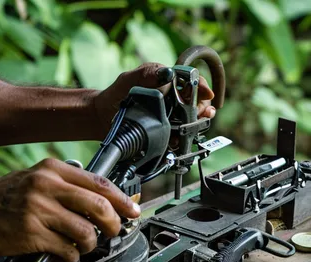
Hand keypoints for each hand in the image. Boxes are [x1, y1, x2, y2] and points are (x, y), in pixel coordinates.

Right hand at [0, 158, 140, 261]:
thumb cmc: (1, 200)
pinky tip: (64, 253)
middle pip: (99, 206)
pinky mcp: (31, 234)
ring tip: (83, 245)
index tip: (133, 211)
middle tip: (114, 232)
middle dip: (113, 224)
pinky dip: (71, 255)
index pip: (99, 183)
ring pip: (86, 231)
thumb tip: (103, 200)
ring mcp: (38, 210)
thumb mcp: (34, 180)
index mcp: (51, 169)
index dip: (122, 200)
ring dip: (90, 244)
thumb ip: (65, 186)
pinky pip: (67, 249)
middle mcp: (46, 185)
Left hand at [92, 63, 215, 137]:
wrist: (102, 118)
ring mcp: (172, 115)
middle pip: (198, 102)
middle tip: (199, 114)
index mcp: (168, 81)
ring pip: (193, 120)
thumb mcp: (129, 80)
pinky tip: (178, 139)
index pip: (194, 80)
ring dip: (196, 124)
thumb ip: (147, 74)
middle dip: (202, 108)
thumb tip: (168, 72)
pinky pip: (181, 136)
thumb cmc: (116, 94)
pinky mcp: (167, 132)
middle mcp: (173, 98)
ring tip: (190, 127)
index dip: (203, 88)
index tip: (207, 95)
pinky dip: (184, 138)